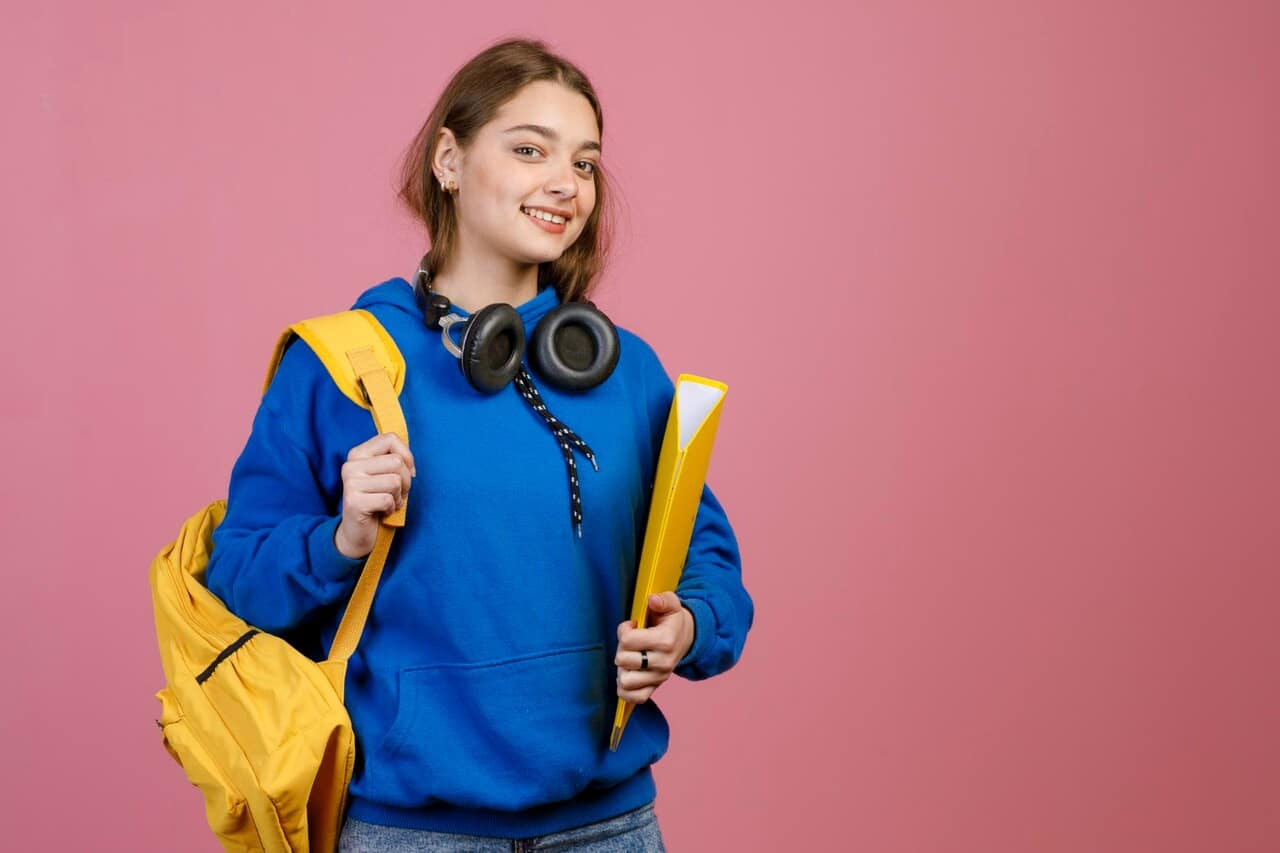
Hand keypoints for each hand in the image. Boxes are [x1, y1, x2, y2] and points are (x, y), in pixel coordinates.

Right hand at [334, 432, 415, 559]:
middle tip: (398, 493)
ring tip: (390, 502)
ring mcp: (350, 483)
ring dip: (399, 496)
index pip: (390, 438)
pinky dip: (392, 508)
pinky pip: (387, 499)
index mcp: (358, 453)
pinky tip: (383, 511)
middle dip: (406, 480)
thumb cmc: (377, 499)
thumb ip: (394, 459)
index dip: (407, 455)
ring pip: (394, 481)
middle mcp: (351, 465)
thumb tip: (409, 461)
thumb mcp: (385, 475)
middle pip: (397, 462)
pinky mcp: (354, 502)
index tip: (407, 471)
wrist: (358, 532)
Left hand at [614, 591, 694, 703]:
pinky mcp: (655, 687)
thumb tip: (653, 600)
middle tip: (630, 643)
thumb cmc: (672, 620)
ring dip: (621, 668)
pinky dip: (625, 689)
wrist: (686, 638)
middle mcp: (663, 662)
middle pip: (623, 660)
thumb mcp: (671, 604)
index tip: (632, 626)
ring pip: (626, 681)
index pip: (628, 640)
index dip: (624, 630)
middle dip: (621, 648)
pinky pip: (635, 697)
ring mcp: (659, 677)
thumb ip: (662, 600)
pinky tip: (627, 674)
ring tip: (629, 658)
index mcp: (665, 641)